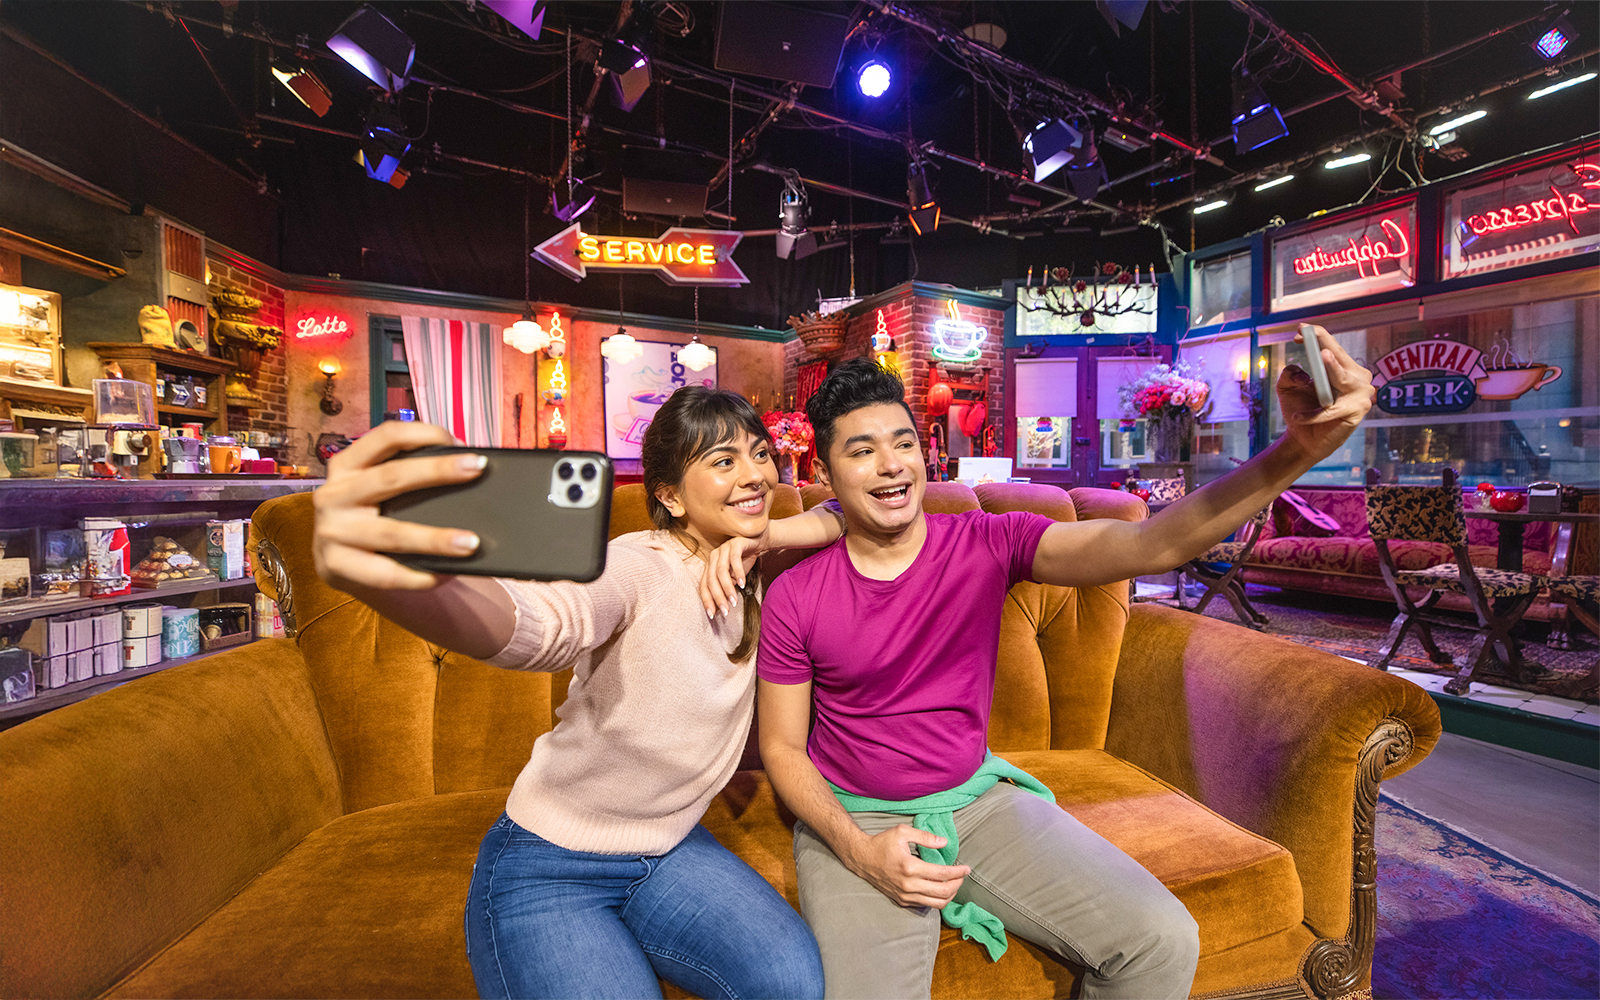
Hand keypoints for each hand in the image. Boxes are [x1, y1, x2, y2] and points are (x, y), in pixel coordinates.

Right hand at [312, 421, 486, 593]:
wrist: (336, 564)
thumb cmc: (370, 517)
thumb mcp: (377, 490)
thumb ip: (406, 478)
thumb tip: (464, 469)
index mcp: (346, 466)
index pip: (385, 437)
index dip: (422, 433)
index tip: (458, 441)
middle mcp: (334, 494)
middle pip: (391, 478)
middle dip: (437, 471)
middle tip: (477, 469)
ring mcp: (332, 532)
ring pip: (392, 533)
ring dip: (435, 538)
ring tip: (471, 542)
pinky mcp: (336, 566)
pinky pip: (386, 573)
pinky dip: (419, 575)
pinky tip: (445, 573)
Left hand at [699, 530, 764, 618]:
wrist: (758, 542)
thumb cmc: (744, 561)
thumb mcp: (734, 578)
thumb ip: (727, 589)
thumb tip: (721, 609)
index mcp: (709, 565)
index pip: (704, 585)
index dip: (707, 600)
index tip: (712, 615)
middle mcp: (713, 556)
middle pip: (711, 579)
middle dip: (718, 597)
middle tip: (726, 611)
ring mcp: (723, 549)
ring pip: (721, 571)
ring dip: (728, 588)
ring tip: (734, 600)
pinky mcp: (734, 543)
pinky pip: (734, 559)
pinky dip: (738, 573)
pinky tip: (742, 584)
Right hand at [842, 824, 969, 909]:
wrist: (862, 858)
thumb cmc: (882, 843)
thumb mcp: (902, 832)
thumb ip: (925, 837)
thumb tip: (944, 842)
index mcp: (910, 867)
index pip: (942, 874)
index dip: (958, 872)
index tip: (966, 868)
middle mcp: (908, 885)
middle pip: (943, 892)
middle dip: (958, 884)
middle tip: (963, 876)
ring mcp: (904, 895)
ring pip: (936, 903)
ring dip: (950, 895)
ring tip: (954, 884)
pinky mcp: (901, 900)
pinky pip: (925, 905)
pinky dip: (937, 899)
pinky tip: (940, 889)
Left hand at [1276, 330, 1374, 461]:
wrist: (1304, 438)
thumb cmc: (1300, 408)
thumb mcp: (1288, 387)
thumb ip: (1290, 374)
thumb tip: (1303, 375)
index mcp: (1341, 366)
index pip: (1332, 346)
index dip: (1318, 336)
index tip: (1301, 329)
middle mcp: (1356, 376)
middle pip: (1340, 358)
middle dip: (1326, 345)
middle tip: (1313, 338)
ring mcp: (1361, 393)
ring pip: (1344, 379)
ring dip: (1333, 371)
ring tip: (1323, 359)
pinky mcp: (1357, 412)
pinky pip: (1333, 410)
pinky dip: (1314, 414)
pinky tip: (1298, 417)